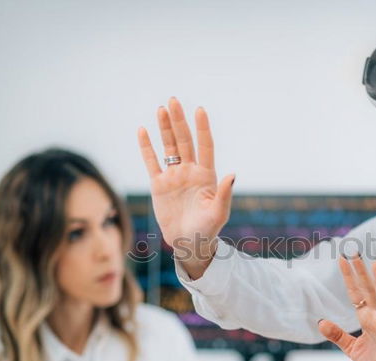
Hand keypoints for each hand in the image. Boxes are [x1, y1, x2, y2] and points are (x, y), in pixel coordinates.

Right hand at [137, 97, 234, 277]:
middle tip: (173, 101)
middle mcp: (190, 171)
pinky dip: (146, 147)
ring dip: (165, 128)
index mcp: (206, 175)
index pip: (205, 146)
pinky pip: (151, 162)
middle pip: (184, 141)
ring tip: (161, 109)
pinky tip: (143, 130)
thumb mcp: (219, 213)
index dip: (202, 128)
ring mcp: (174, 177)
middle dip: (179, 121)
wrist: (189, 243)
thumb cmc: (208, 230)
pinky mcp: (159, 185)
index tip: (200, 110)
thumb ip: (224, 193)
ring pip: (168, 147)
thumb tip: (233, 174)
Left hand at [318, 254, 375, 360]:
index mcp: (367, 319)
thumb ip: (338, 335)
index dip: (349, 278)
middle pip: (368, 290)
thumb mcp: (353, 349)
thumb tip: (320, 322)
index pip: (356, 294)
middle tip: (354, 252)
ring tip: (375, 264)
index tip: (342, 260)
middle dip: (361, 272)